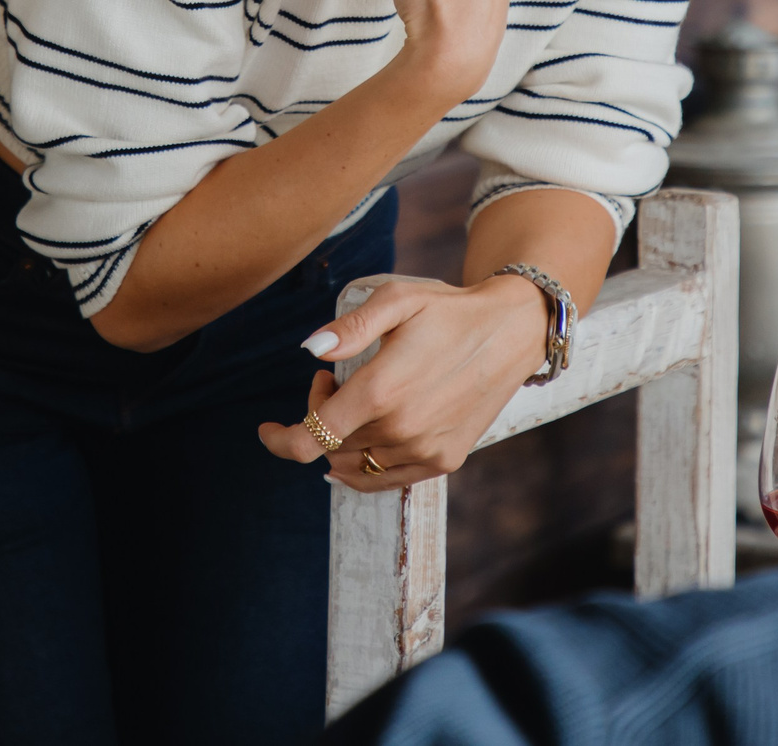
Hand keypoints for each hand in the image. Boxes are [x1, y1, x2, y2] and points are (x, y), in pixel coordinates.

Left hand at [255, 274, 550, 490]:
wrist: (511, 332)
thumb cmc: (448, 310)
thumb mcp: (397, 299)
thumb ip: (350, 327)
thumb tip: (310, 351)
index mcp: (381, 392)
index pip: (311, 439)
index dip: (279, 441)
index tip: (266, 430)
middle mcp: (401, 429)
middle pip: (331, 447)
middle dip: (317, 415)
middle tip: (332, 379)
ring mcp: (425, 450)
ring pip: (356, 465)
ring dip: (342, 438)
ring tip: (358, 398)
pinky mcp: (444, 459)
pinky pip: (386, 478)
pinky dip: (365, 464)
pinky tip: (368, 435)